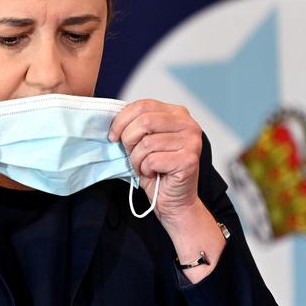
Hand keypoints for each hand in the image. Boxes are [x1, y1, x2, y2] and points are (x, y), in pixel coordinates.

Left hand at [108, 99, 202, 221]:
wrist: (174, 201)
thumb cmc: (156, 170)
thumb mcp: (143, 140)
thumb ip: (136, 124)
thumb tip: (114, 118)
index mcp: (177, 113)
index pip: (143, 105)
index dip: (122, 120)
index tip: (113, 135)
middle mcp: (188, 124)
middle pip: (144, 121)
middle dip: (129, 139)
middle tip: (131, 154)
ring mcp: (191, 142)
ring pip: (147, 142)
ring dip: (137, 159)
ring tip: (144, 166)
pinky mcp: (189, 160)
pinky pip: (152, 160)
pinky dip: (145, 169)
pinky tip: (153, 173)